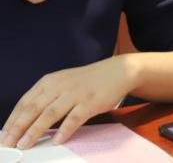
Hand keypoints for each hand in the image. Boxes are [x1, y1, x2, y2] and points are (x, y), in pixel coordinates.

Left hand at [1, 56, 133, 148]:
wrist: (117, 71)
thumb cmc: (87, 81)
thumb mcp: (63, 83)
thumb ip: (46, 98)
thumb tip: (25, 121)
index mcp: (49, 81)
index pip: (25, 102)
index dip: (12, 120)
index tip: (3, 134)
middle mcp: (60, 86)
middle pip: (33, 109)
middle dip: (18, 128)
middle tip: (7, 143)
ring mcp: (75, 94)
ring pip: (50, 114)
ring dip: (35, 131)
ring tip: (24, 145)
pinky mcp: (90, 102)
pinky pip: (74, 118)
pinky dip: (64, 130)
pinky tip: (56, 140)